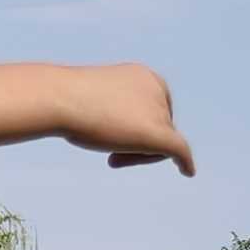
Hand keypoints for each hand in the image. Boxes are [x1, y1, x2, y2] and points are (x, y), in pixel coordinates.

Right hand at [60, 64, 193, 174]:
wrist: (61, 98)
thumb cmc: (70, 100)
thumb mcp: (94, 100)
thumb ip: (113, 110)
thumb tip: (119, 125)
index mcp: (144, 77)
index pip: (152, 110)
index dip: (136, 131)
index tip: (113, 143)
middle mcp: (157, 89)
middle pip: (158, 127)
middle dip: (136, 146)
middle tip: (110, 157)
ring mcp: (159, 111)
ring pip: (161, 143)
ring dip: (138, 156)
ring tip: (112, 158)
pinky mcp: (160, 133)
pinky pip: (180, 150)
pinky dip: (184, 162)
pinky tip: (187, 171)